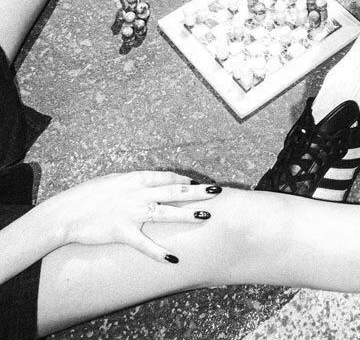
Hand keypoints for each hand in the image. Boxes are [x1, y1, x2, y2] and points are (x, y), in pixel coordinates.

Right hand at [44, 171, 218, 263]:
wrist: (67, 212)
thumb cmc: (89, 195)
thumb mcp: (114, 180)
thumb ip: (134, 182)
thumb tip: (150, 181)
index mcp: (136, 178)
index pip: (167, 177)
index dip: (185, 180)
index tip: (198, 182)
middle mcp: (137, 193)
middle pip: (174, 191)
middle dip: (197, 192)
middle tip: (216, 192)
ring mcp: (131, 212)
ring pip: (166, 212)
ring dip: (188, 214)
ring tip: (206, 215)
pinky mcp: (123, 232)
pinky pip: (144, 244)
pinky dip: (158, 252)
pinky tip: (173, 258)